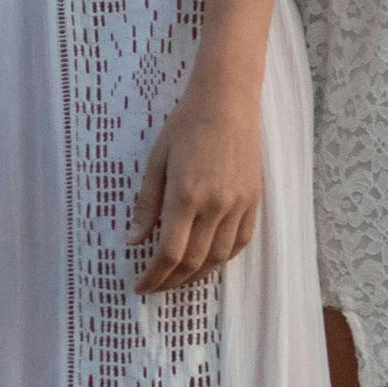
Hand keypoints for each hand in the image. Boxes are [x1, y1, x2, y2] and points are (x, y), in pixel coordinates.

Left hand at [131, 90, 262, 294]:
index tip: (140, 286)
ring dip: (197, 275)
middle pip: (193, 261)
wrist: (227, 100)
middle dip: (171, 281)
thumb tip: (133, 241)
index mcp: (186, 195)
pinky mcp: (254, 200)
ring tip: (179, 278)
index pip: (169, 253)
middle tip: (155, 287)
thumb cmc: (185, 124)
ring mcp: (239, 204)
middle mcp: (215, 205)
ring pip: (219, 257)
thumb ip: (146, 204)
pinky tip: (209, 260)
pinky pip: (241, 241)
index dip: (153, 276)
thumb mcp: (156, 161)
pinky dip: (223, 258)